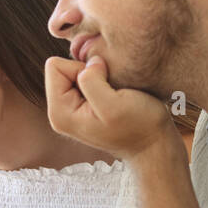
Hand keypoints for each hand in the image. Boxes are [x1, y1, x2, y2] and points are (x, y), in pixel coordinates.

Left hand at [44, 54, 174, 161]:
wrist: (153, 144)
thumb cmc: (138, 126)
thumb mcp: (113, 104)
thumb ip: (92, 81)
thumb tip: (88, 63)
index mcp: (59, 112)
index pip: (54, 66)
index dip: (82, 68)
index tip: (103, 85)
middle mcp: (59, 112)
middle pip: (62, 68)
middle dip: (89, 72)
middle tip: (110, 92)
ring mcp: (71, 110)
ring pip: (76, 72)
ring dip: (98, 77)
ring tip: (114, 95)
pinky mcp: (84, 107)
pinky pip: (87, 79)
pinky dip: (103, 81)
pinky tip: (114, 96)